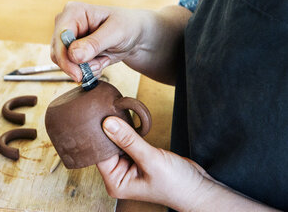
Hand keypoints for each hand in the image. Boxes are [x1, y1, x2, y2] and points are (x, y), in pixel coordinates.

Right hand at [51, 1, 159, 81]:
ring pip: (64, 63)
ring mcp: (68, 38)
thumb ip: (94, 43)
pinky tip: (102, 61)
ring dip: (85, 69)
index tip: (79, 74)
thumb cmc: (127, 26)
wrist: (135, 35)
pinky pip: (72, 68)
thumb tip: (73, 55)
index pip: (59, 39)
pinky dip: (87, 71)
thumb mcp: (116, 33)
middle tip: (100, 65)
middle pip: (58, 53)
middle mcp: (66, 23)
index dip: (66, 59)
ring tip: (104, 60)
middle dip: (79, 66)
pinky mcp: (72, 51)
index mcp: (73, 12)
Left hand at [96, 116, 212, 210]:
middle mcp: (119, 176)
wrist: (198, 187)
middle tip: (111, 111)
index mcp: (116, 183)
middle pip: (106, 147)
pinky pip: (128, 142)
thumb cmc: (176, 183)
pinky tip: (131, 123)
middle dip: (110, 131)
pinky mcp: (137, 159)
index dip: (101, 135)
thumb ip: (129, 140)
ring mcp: (128, 167)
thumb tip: (108, 123)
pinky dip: (130, 133)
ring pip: (117, 142)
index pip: (100, 155)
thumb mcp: (151, 159)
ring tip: (121, 115)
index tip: (103, 116)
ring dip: (121, 130)